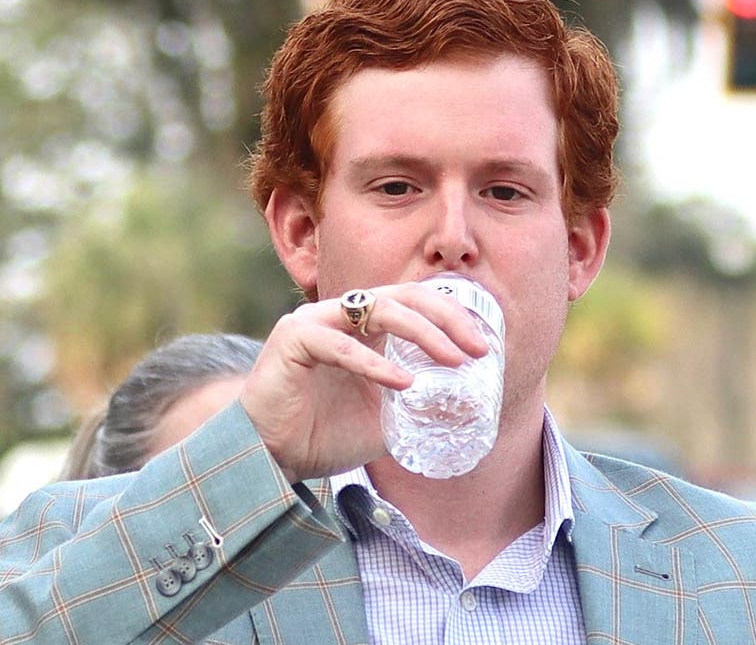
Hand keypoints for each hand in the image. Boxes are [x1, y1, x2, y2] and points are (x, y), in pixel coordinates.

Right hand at [237, 281, 489, 482]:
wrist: (270, 459)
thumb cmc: (323, 436)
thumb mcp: (386, 421)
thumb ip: (418, 407)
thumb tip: (467, 410)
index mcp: (364, 326)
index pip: (416, 304)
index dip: (453, 319)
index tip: (485, 348)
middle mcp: (341, 314)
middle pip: (403, 297)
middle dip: (447, 318)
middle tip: (477, 349)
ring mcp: (315, 321)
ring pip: (376, 308)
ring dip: (421, 332)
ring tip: (451, 360)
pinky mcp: (292, 338)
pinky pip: (339, 344)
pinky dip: (374, 363)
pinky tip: (403, 382)